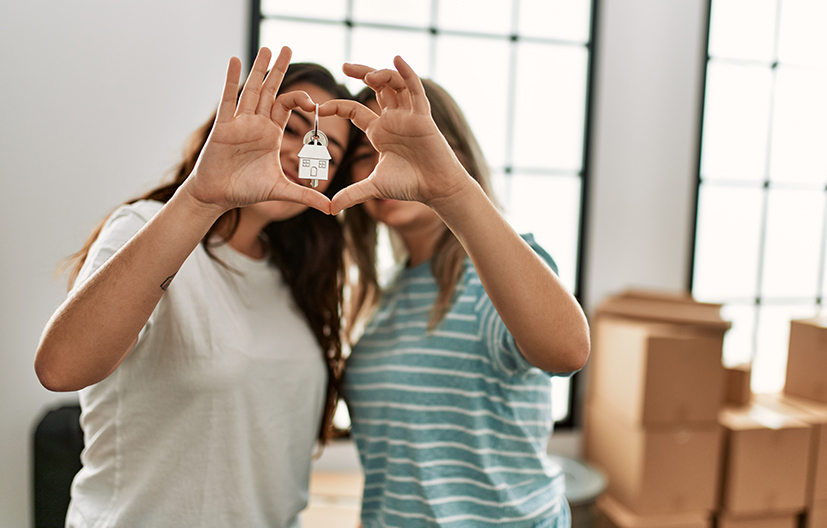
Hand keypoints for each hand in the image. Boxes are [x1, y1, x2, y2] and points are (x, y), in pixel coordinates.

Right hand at [182, 47, 330, 215]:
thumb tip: (331, 209)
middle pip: (269, 90)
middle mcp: (256, 123)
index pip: (287, 106)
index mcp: (271, 133)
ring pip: (251, 90)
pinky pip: (228, 99)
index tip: (315, 104)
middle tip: (287, 48)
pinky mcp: (223, 126)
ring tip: (267, 49)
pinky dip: (231, 80)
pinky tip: (235, 61)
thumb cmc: (246, 191)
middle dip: (279, 69)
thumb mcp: (281, 190)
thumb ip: (306, 196)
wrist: (218, 197)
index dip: (301, 100)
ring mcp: (239, 122)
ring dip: (258, 69)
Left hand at [320, 57, 471, 214]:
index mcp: (380, 132)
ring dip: (382, 74)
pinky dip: (407, 73)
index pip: (355, 111)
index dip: (337, 107)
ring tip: (369, 74)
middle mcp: (393, 120)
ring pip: (395, 85)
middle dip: (361, 73)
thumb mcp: (374, 187)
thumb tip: (329, 209)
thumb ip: (351, 194)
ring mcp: (408, 116)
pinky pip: (415, 89)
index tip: (320, 107)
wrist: (436, 189)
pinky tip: (397, 59)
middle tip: (344, 65)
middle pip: (377, 88)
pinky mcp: (423, 116)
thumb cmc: (410, 186)